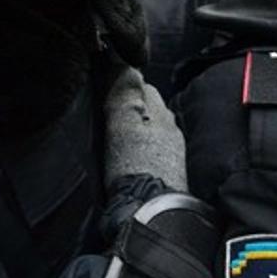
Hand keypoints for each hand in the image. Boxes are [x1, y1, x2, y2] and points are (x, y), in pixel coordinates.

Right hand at [102, 65, 185, 191]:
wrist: (149, 215)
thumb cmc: (133, 168)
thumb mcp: (122, 126)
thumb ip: (124, 94)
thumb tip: (124, 63)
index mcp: (161, 114)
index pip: (142, 86)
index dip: (122, 83)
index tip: (104, 87)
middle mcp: (171, 130)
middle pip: (149, 108)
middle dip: (132, 106)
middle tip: (106, 111)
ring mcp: (172, 154)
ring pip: (152, 129)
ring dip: (136, 128)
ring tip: (115, 135)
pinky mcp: (168, 174)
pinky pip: (152, 150)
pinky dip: (140, 148)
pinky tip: (127, 158)